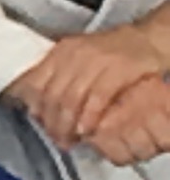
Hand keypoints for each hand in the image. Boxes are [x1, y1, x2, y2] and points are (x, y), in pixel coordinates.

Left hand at [6, 34, 169, 155]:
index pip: (34, 84)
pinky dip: (89, 118)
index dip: (34, 109)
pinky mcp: (119, 68)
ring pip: (71, 99)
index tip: (38, 125)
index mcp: (60, 52)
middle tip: (57, 139)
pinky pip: (97, 99)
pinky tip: (87, 130)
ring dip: (68, 125)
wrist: (146, 40)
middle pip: (52, 96)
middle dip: (52, 123)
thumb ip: (54, 80)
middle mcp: (75, 54)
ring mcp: (97, 60)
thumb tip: (32, 110)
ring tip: (70, 139)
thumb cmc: (108, 55)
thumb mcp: (75, 61)